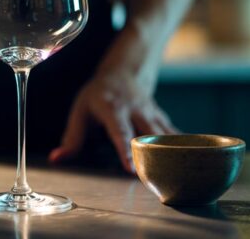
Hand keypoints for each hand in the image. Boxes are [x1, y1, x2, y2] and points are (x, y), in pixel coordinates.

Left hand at [49, 64, 176, 173]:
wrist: (125, 72)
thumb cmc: (98, 96)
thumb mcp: (81, 111)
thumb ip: (72, 138)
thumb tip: (56, 159)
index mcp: (112, 107)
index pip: (119, 130)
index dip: (125, 149)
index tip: (131, 168)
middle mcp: (135, 109)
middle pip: (146, 133)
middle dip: (151, 155)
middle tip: (155, 177)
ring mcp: (151, 113)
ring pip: (164, 134)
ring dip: (169, 153)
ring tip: (177, 174)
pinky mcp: (162, 118)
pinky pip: (174, 134)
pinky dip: (182, 147)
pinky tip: (193, 162)